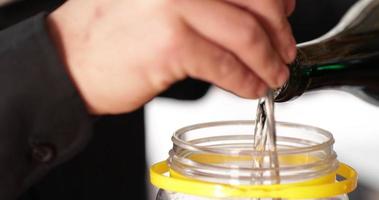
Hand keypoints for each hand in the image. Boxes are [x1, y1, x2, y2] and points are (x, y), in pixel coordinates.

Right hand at [48, 0, 296, 114]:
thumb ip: (205, 3)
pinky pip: (225, 65)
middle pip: (257, 2)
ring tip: (274, 76)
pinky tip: (251, 87)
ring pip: (246, 36)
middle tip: (285, 52)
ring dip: (267, 62)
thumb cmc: (115, 32)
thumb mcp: (161, 1)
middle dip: (279, 33)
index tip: (286, 16)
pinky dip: (245, 80)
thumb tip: (252, 13)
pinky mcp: (172, 45)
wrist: (72, 59)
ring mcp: (175, 7)